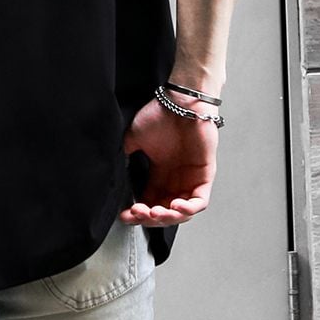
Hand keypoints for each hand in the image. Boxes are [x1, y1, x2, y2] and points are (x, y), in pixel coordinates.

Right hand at [119, 96, 218, 227]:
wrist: (181, 100)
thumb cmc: (160, 114)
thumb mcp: (134, 138)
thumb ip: (125, 156)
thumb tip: (114, 173)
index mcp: (159, 176)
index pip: (148, 205)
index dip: (137, 215)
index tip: (125, 215)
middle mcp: (174, 181)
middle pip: (163, 213)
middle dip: (149, 218)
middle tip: (139, 213)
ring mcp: (190, 179)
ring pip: (181, 213)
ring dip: (167, 218)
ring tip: (155, 212)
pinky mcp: (205, 175)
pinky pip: (200, 202)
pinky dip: (187, 209)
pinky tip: (174, 206)